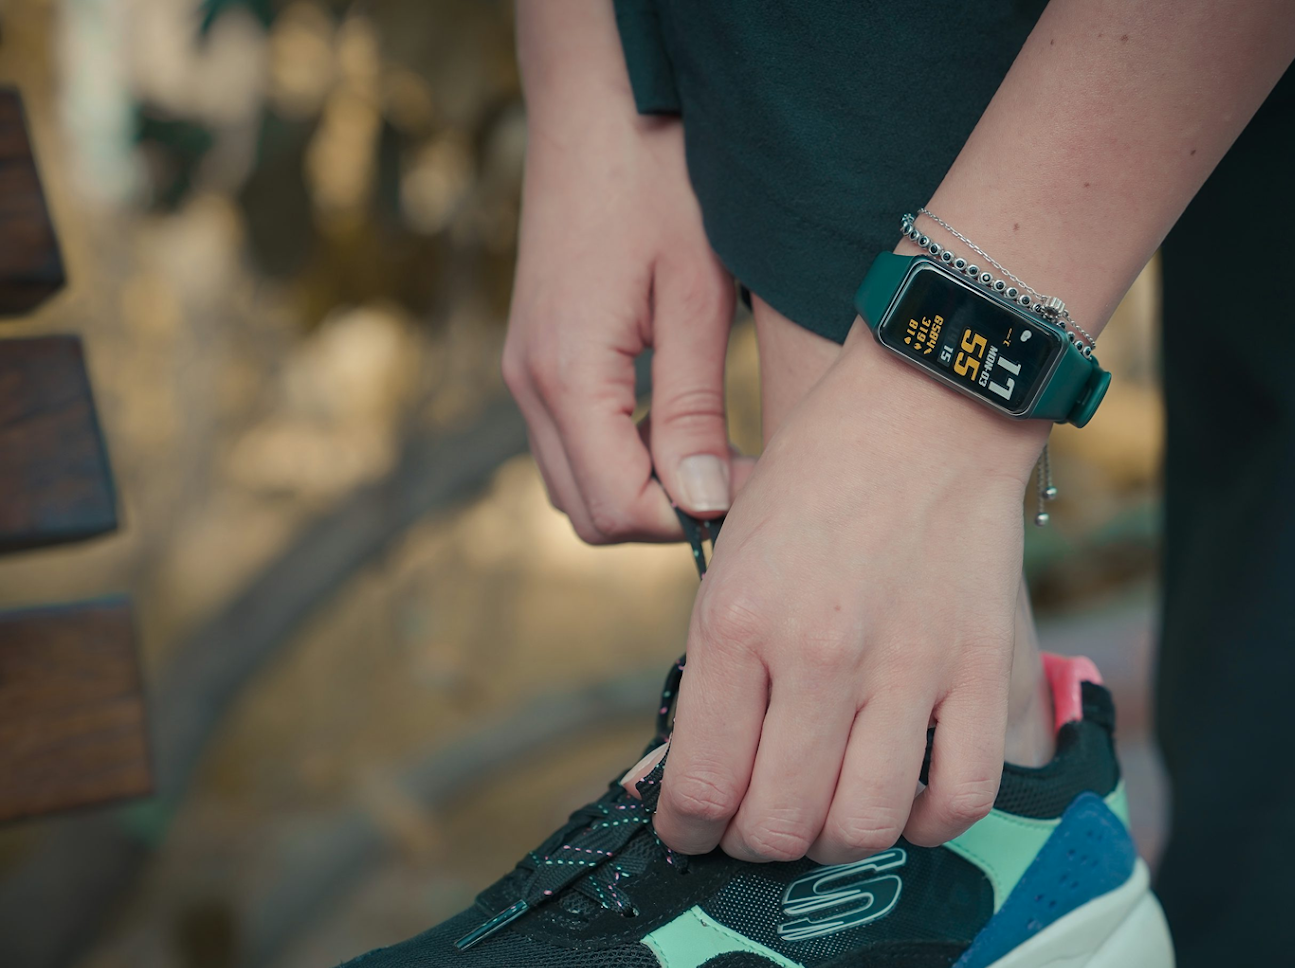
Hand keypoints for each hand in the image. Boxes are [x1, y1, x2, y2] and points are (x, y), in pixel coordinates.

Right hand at [501, 94, 747, 541]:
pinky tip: (674, 422)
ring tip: (714, 450)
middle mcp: (528, 384)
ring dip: (643, 489)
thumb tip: (703, 503)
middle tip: (739, 475)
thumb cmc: (657, 182)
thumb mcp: (696, 296)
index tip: (755, 487)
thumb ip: (692, 408)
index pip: (620, 507)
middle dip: (667, 515)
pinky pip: (570, 445)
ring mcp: (523, 374)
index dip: (692, 519)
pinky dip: (620, 458)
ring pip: (576, 486)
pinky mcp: (533, 359)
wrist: (597, 106)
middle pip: (591, 513)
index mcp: (566, 374)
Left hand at [653, 325, 1049, 863]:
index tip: (693, 829)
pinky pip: (962, 797)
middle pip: (780, 825)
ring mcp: (908, 665)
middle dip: (755, 844)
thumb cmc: (811, 490)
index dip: (688, 832)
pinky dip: (930, 821)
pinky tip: (908, 797)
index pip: (701, 787)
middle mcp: (820, 653)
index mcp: (738, 624)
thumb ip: (706, 680)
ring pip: (866, 826)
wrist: (922, 415)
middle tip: (759, 821)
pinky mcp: (981, 668)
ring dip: (838, 841)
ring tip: (829, 812)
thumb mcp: (727, 569)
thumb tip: (675, 786)